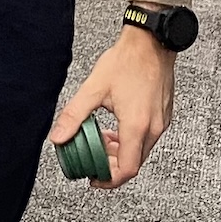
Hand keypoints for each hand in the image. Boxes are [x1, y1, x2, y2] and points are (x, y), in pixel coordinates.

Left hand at [49, 27, 175, 189]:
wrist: (152, 42)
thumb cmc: (127, 61)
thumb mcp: (93, 89)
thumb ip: (74, 116)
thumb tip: (57, 137)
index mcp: (137, 126)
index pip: (127, 169)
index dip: (109, 180)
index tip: (94, 179)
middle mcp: (153, 128)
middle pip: (134, 163)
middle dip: (111, 165)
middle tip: (93, 157)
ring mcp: (161, 122)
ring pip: (140, 150)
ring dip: (120, 151)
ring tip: (101, 138)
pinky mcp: (163, 115)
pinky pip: (147, 137)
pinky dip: (130, 140)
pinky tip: (115, 127)